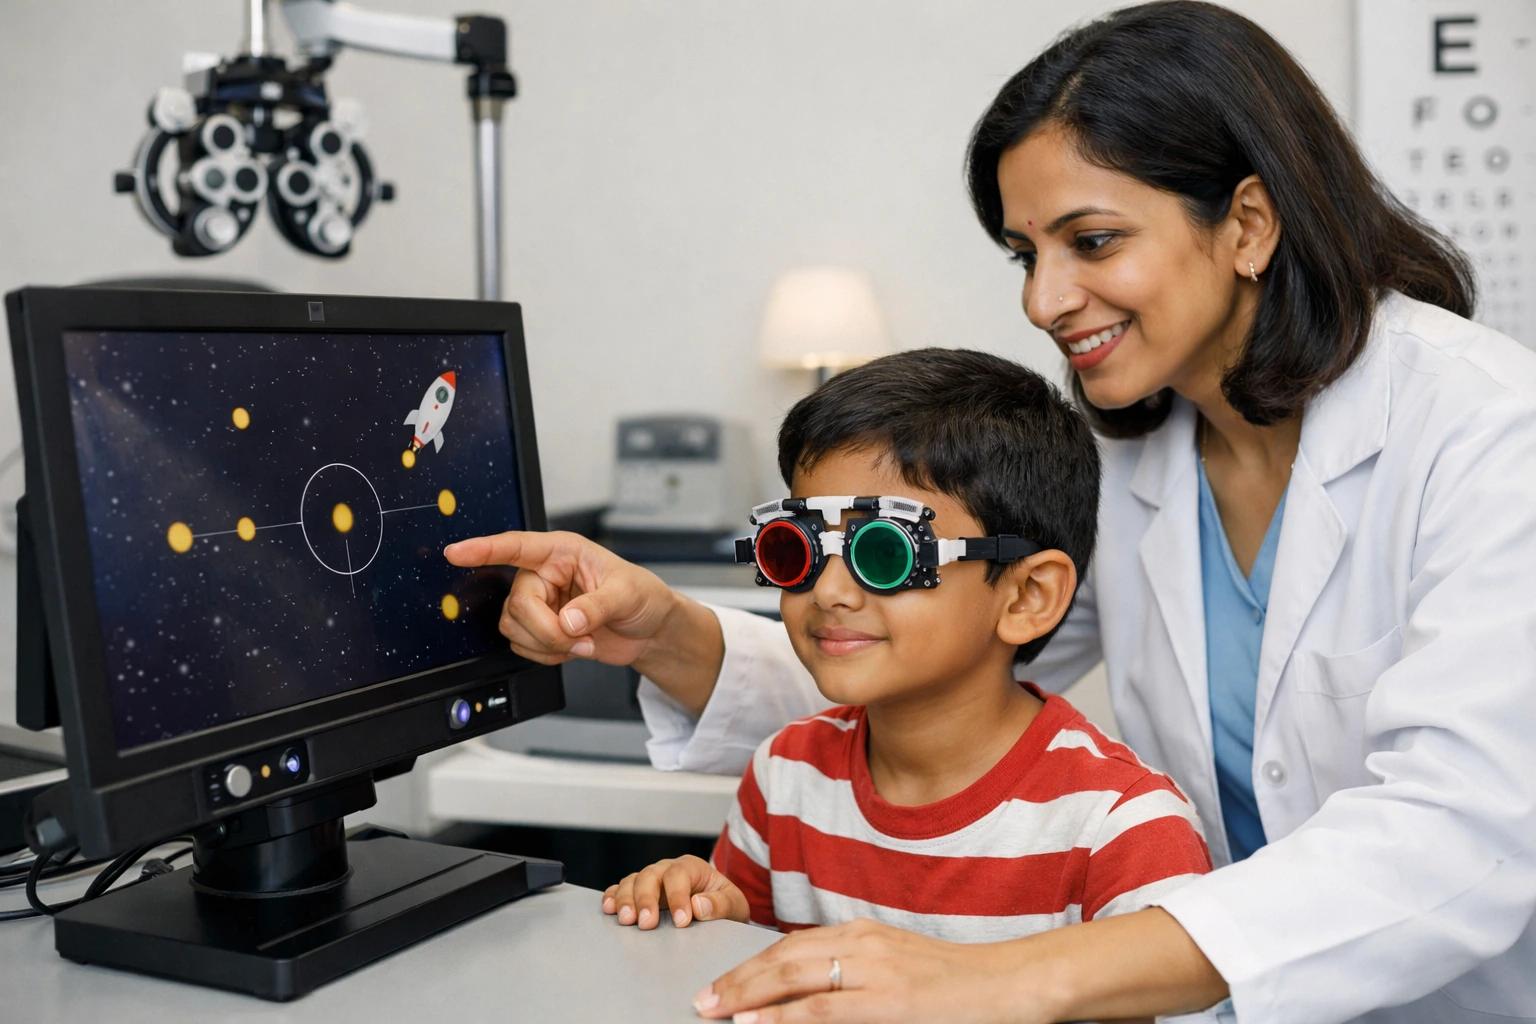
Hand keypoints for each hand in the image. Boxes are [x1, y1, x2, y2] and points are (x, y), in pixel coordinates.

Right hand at [444, 530, 725, 713]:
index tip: (456, 552)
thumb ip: (596, 607)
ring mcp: (540, 603)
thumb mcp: (627, 595)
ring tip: (582, 643)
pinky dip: (546, 655)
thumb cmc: (643, 597)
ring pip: (514, 628)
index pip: (516, 546)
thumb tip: (568, 622)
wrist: (650, 630)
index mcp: (562, 552)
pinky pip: (522, 646)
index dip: (484, 549)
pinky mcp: (540, 628)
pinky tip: (573, 649)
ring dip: (547, 644)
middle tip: (578, 638)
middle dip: (546, 630)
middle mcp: (544, 574)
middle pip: (517, 604)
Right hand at [601, 854, 749, 928]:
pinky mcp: (637, 894)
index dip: (678, 896)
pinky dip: (612, 897)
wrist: (718, 912)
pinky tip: (609, 910)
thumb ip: (721, 904)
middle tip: (647, 923)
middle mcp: (667, 869)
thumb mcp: (734, 905)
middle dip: (646, 899)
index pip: (680, 875)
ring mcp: (650, 881)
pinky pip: (619, 890)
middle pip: (650, 875)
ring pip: (632, 882)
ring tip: (627, 920)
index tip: (681, 921)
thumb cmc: (724, 906)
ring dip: (626, 900)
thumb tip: (698, 905)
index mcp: (692, 867)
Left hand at [692, 918, 1038, 1022]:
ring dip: (749, 998)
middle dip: (738, 980)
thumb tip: (806, 999)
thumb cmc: (957, 985)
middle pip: (784, 958)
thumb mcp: (898, 967)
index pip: (792, 945)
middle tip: (703, 1000)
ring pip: (796, 979)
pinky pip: (824, 1011)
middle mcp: (864, 945)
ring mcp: (876, 973)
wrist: (1012, 984)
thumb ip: (855, 974)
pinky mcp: (890, 1003)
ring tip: (717, 1012)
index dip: (751, 965)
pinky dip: (786, 1018)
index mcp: (864, 934)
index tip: (722, 983)